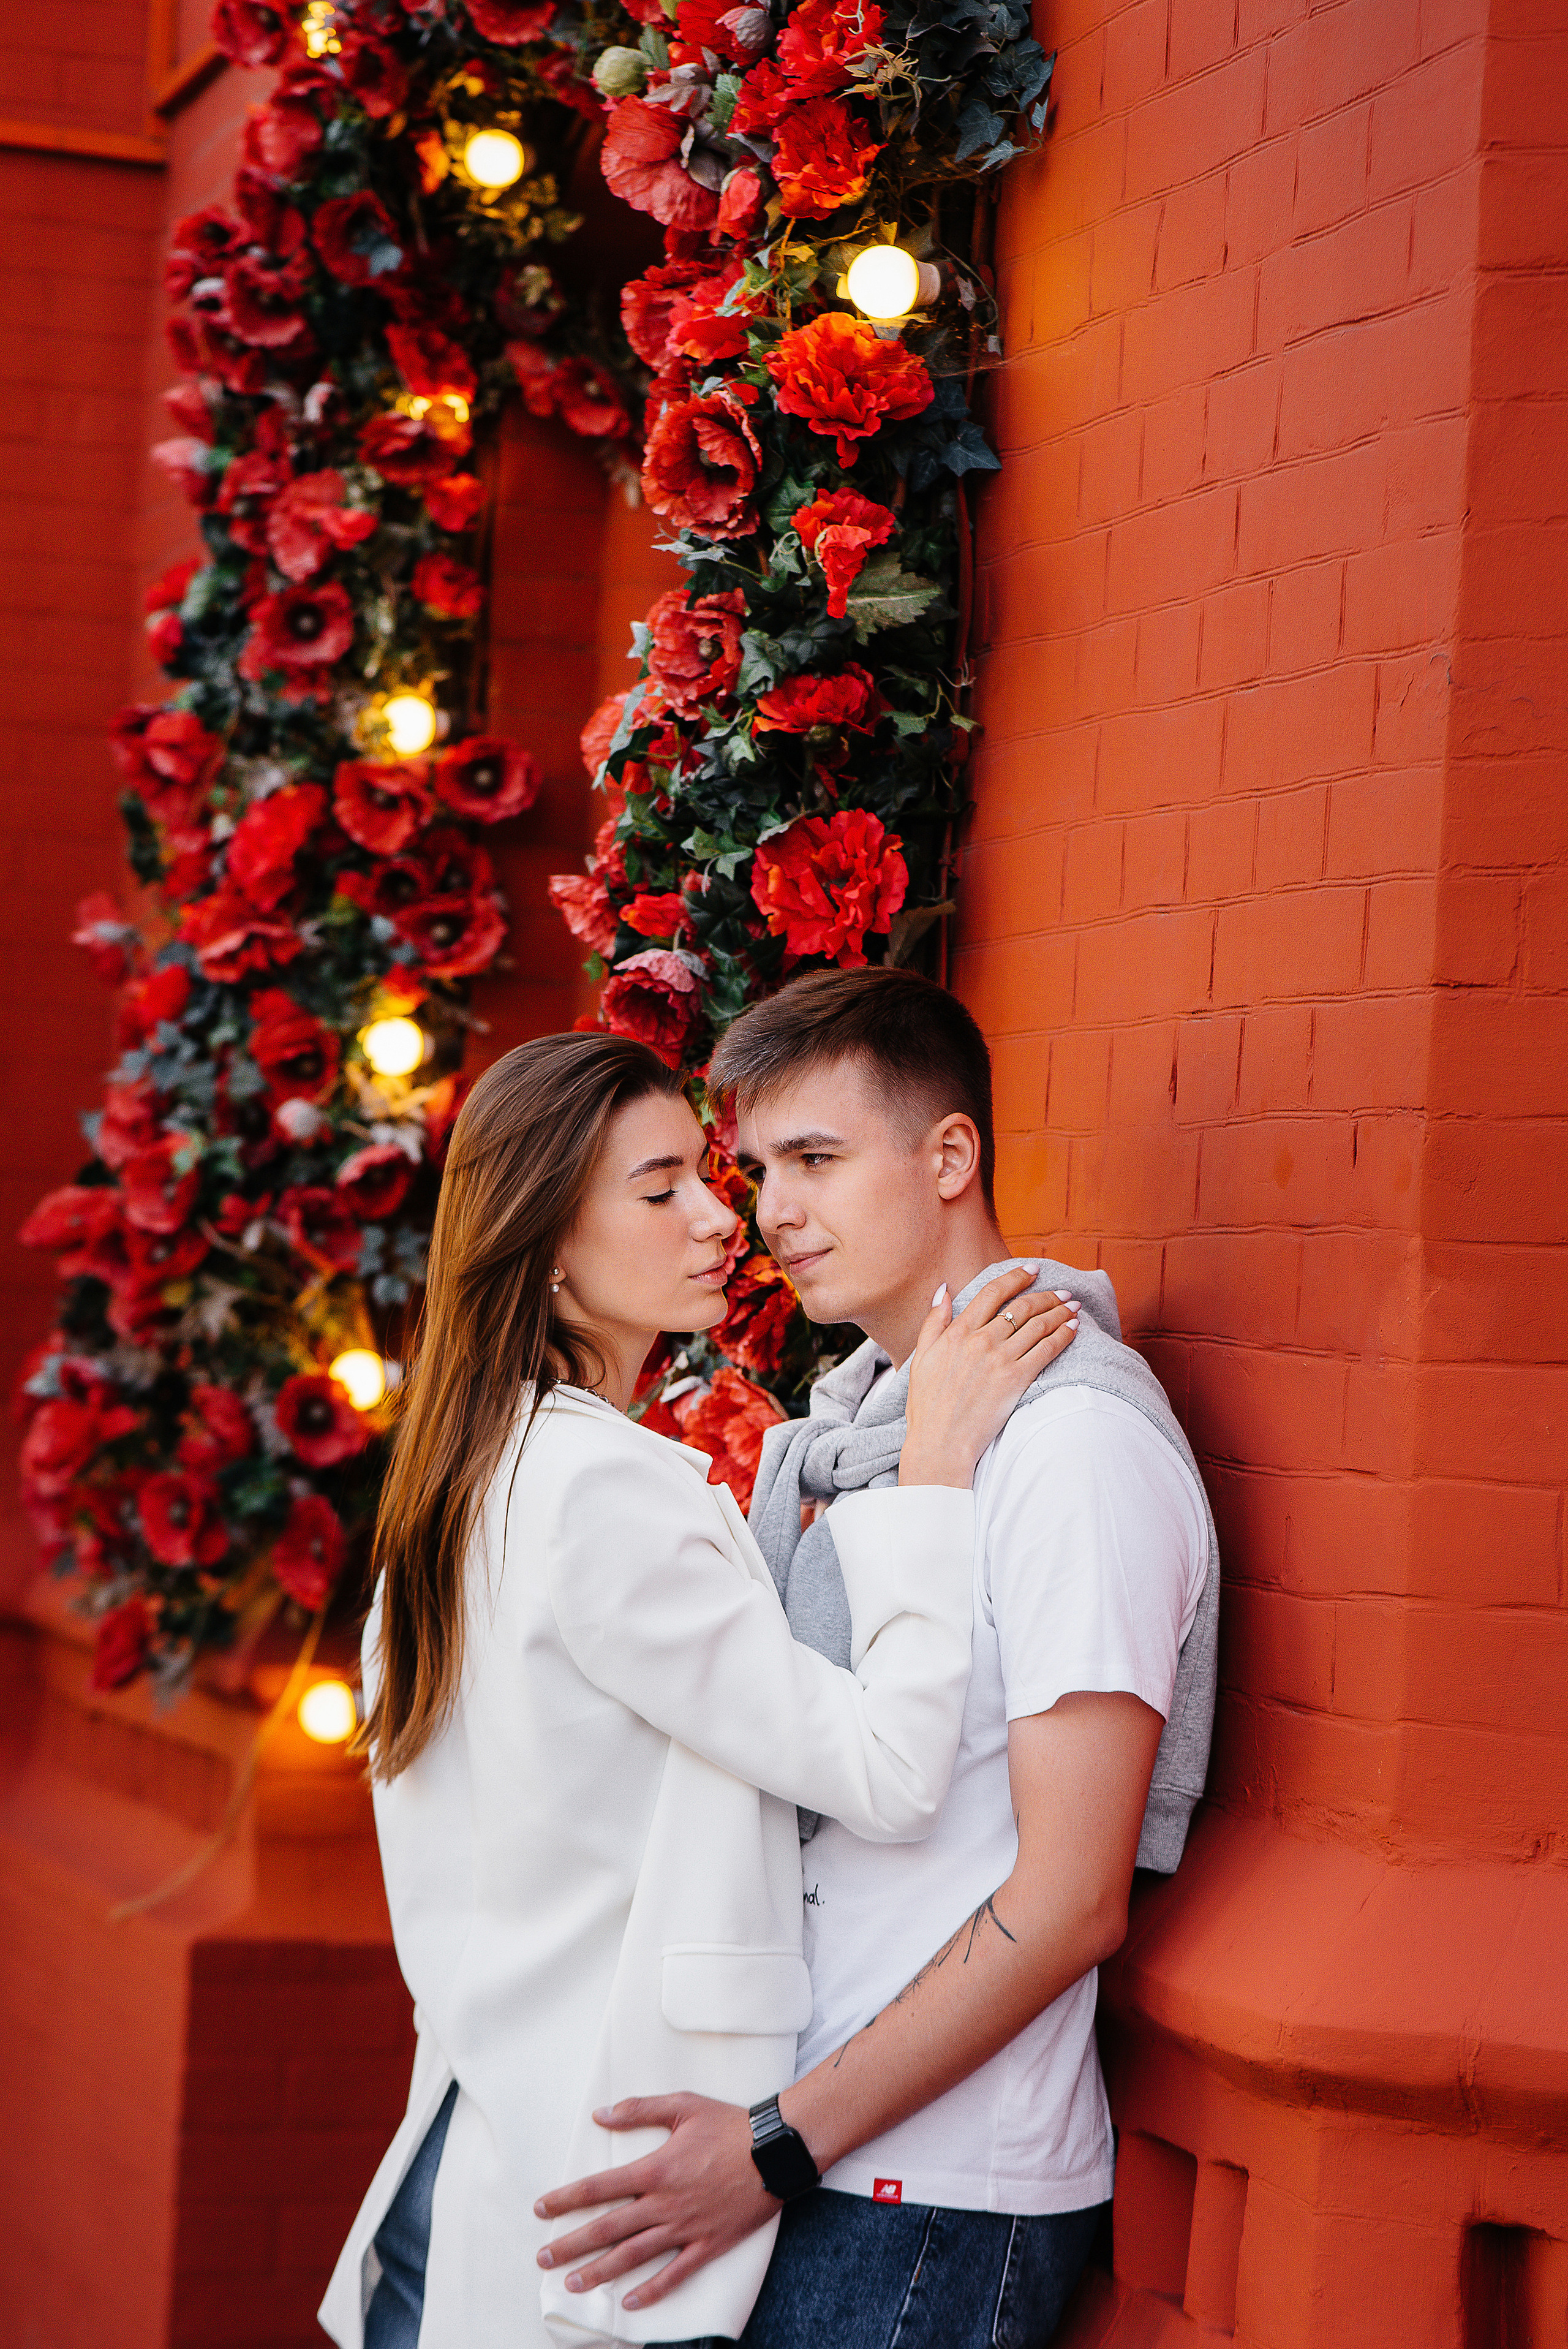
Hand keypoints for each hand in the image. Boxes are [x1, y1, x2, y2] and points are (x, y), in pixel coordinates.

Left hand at [534, 2093, 776, 2310]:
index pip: (599, 2188)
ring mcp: (686, 2228)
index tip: (541, 2209)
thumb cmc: (729, 2124)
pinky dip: (653, 2290)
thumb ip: (638, 2109)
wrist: (775, 2150)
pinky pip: (676, 2273)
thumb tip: (600, 2114)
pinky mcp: (708, 2244)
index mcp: (654, 2169)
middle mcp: (664, 2203)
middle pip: (608, 2228)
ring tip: (572, 2284)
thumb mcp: (682, 2105)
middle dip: (571, 2244)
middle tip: (542, 2258)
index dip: (566, 2199)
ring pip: (634, 2256)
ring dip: (600, 2271)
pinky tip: (630, 2302)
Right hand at [901, 1267, 1077, 1488]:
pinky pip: (1046, 1349)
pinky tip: (1073, 1328)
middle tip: (1062, 1290)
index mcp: (956, 1332)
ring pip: (1038, 1325)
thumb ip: (933, 1320)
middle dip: (1046, 1295)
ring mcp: (1000, 1359)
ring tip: (1072, 1305)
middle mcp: (980, 1341)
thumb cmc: (927, 1404)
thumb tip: (943, 1289)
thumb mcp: (920, 1356)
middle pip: (1021, 1306)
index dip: (1015, 1277)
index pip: (992, 1293)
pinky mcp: (1016, 1380)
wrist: (940, 1442)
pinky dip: (1063, 1335)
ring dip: (1059, 1311)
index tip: (1032, 1269)